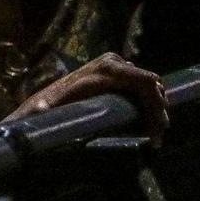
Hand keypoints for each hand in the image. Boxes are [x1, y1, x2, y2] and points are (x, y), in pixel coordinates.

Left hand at [10, 52, 168, 136]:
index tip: (156, 132)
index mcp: (106, 70)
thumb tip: (40, 108)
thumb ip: (44, 107)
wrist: (52, 97)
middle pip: (152, 85)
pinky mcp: (119, 71)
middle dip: (159, 112)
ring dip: (156, 110)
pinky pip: (142, 86)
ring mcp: (118, 64)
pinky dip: (148, 104)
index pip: (145, 83)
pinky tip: (146, 124)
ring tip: (154, 136)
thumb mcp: (50, 107)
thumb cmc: (54, 106)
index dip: (156, 107)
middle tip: (157, 138)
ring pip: (150, 86)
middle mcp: (114, 62)